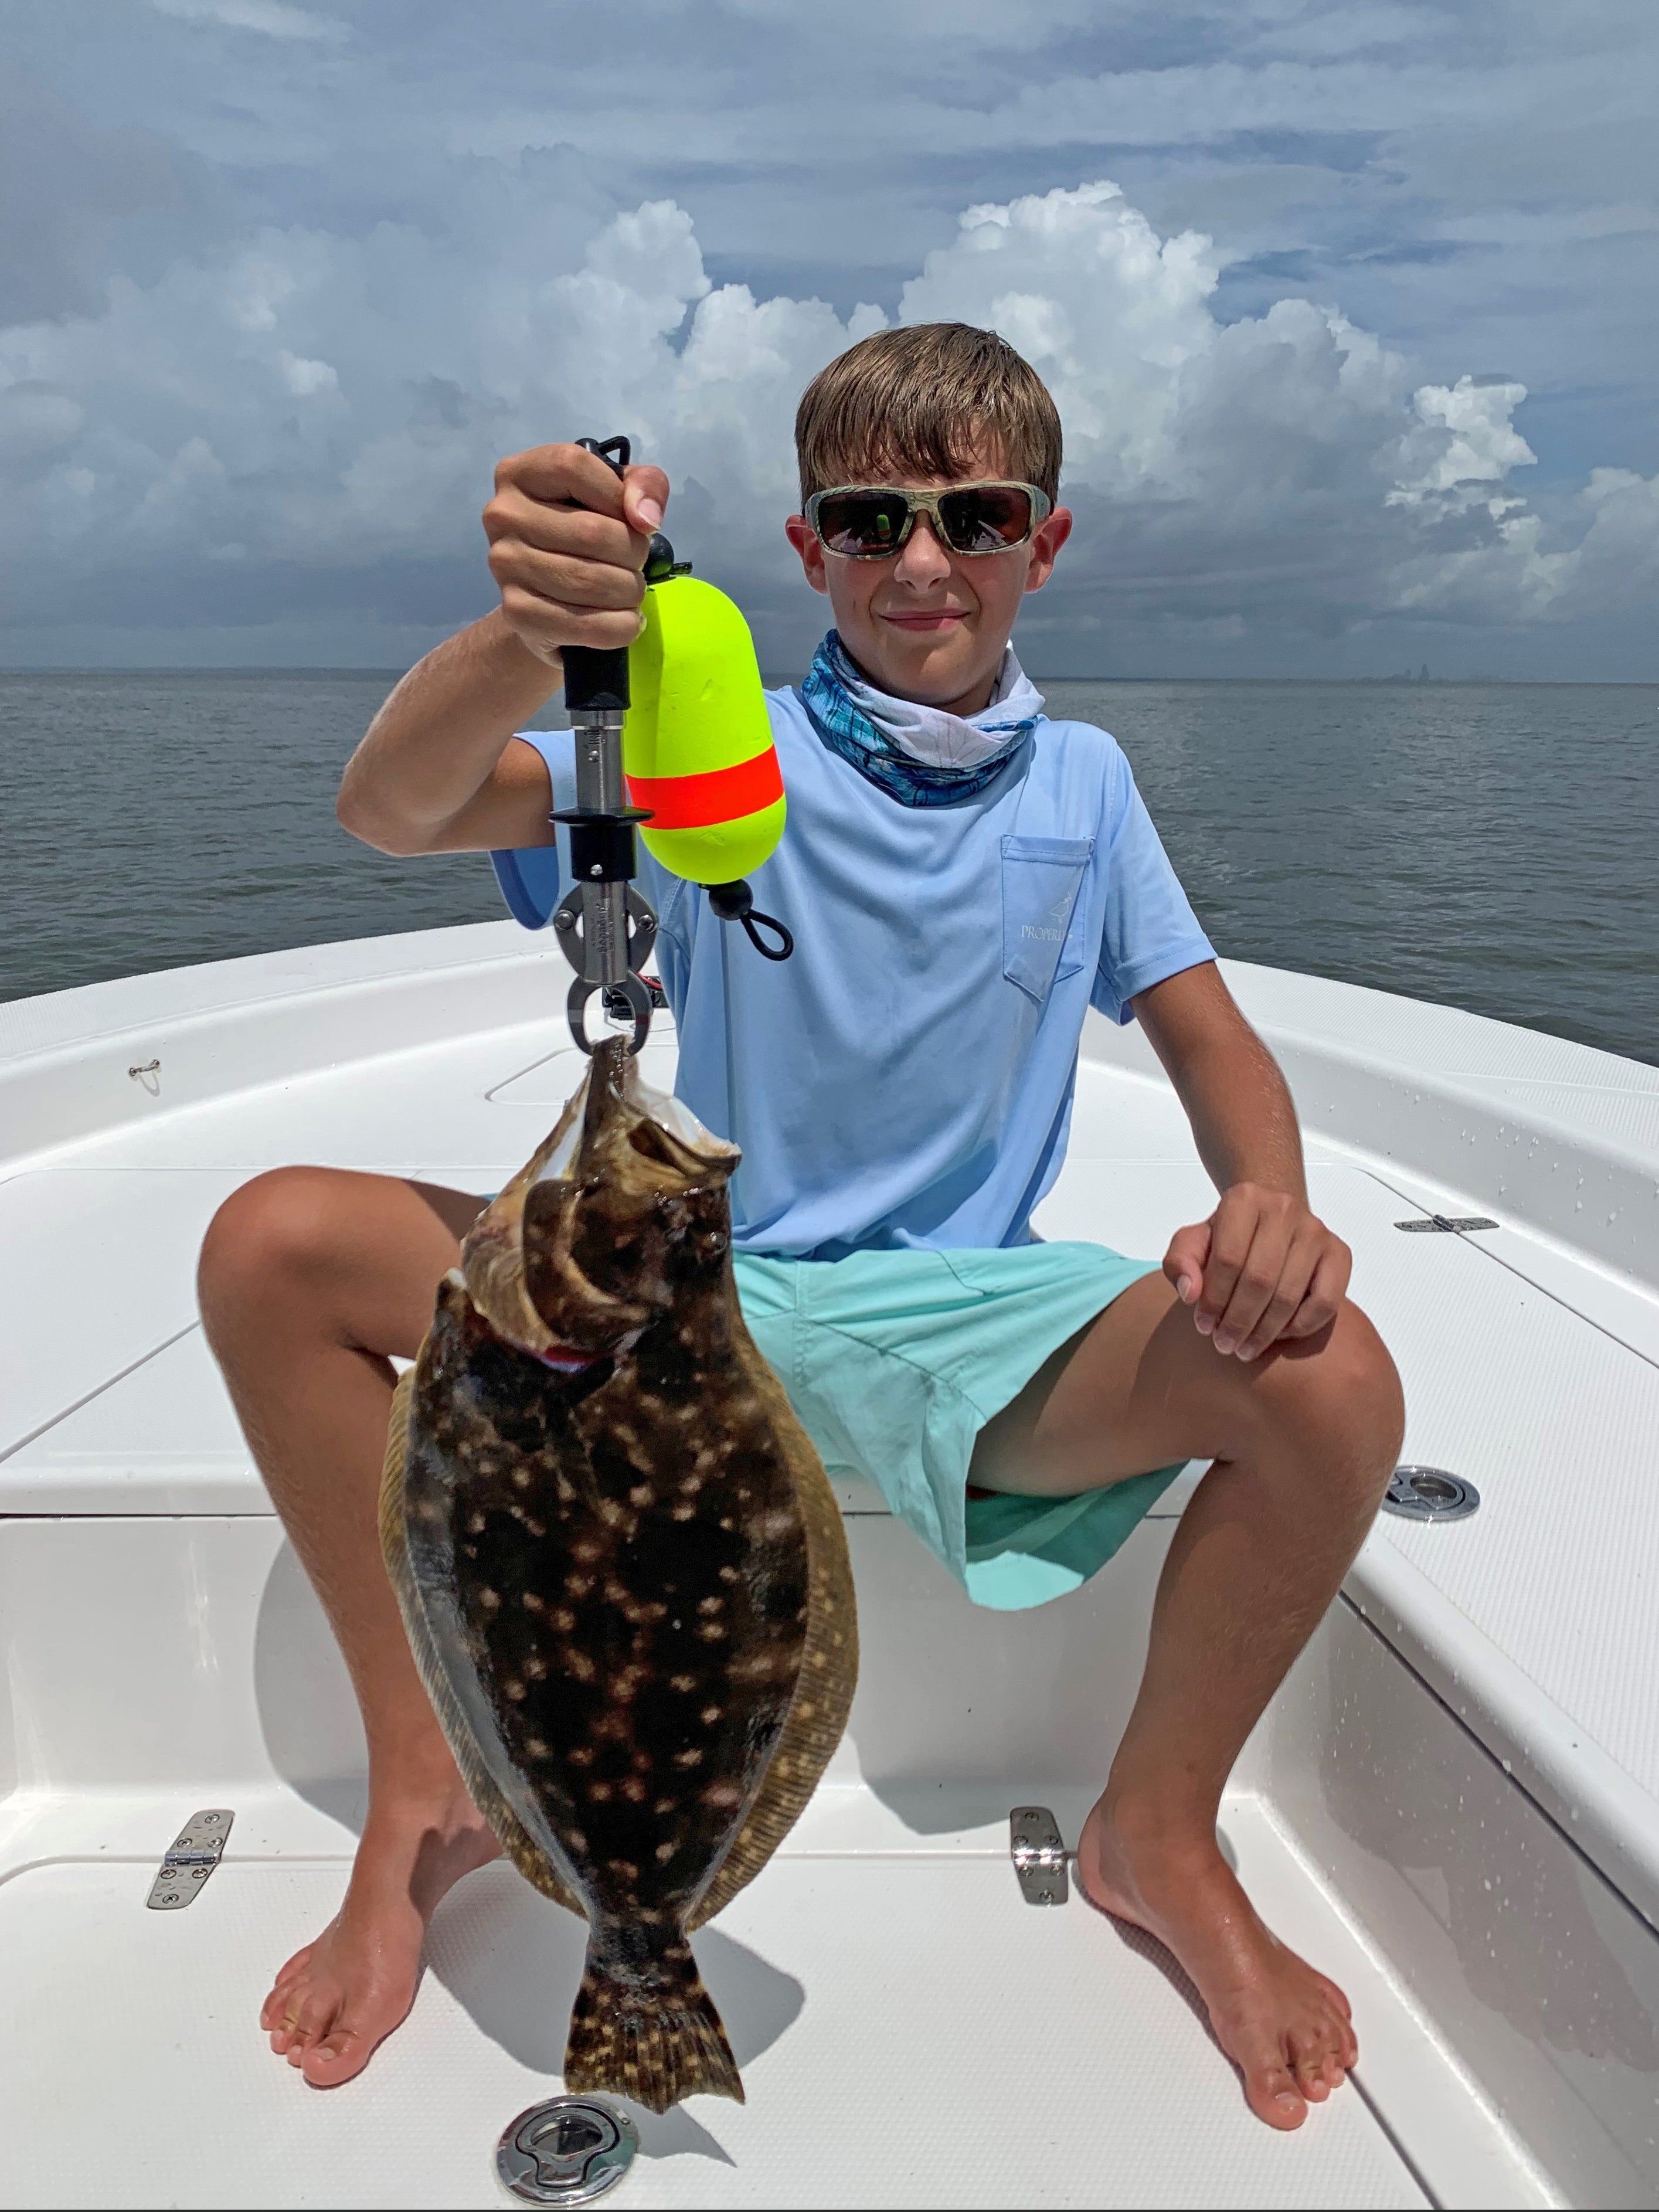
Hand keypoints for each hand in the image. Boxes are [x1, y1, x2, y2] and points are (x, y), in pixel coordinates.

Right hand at [483, 443, 670, 669]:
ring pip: (593, 581)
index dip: (617, 495)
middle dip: (634, 554)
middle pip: (592, 531)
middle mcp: (502, 515)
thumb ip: (643, 486)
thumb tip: (645, 519)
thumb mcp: (616, 496)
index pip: (574, 466)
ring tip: (629, 592)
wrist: (545, 604)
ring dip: (630, 592)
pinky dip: (621, 627)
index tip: (632, 519)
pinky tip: (624, 621)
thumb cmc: (583, 536)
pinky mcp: (517, 612)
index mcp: (519, 473)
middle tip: (635, 565)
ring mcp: (504, 565)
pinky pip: (587, 625)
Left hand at [1163, 1183, 1350, 1359]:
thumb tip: (1191, 1292)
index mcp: (1243, 1199)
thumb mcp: (1192, 1243)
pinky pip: (1326, 1302)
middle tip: (1225, 1345)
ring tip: (1246, 1348)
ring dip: (1265, 1331)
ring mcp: (1316, 1230)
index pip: (1228, 1259)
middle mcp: (1284, 1209)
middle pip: (1259, 1279)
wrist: (1269, 1220)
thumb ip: (1180, 1263)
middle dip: (1238, 1321)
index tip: (1203, 1326)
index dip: (1213, 1300)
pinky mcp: (1339, 1252)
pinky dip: (1302, 1326)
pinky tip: (1279, 1335)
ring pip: (1290, 1294)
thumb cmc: (1228, 1236)